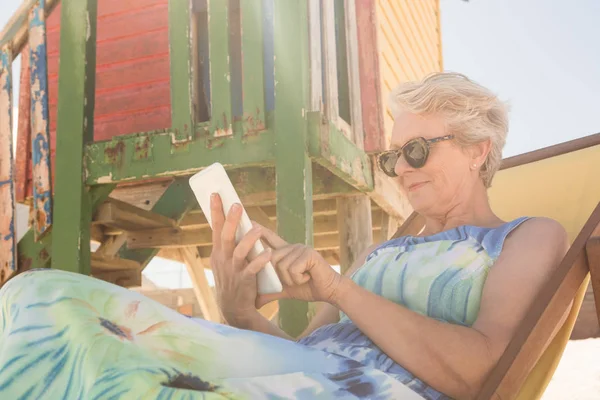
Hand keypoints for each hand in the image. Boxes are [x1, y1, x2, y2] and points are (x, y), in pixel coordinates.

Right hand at [209, 194, 271, 324]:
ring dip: (249, 239)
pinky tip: (268, 253)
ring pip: (239, 252)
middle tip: (237, 204)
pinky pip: (252, 269)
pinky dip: (260, 260)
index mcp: (218, 252)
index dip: (216, 211)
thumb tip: (231, 220)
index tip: (216, 194)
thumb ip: (227, 243)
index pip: (215, 228)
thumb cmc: (231, 279)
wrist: (233, 307)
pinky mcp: (245, 281)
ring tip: (258, 228)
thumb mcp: (223, 260)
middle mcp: (223, 259)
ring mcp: (233, 270)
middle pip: (225, 236)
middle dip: (231, 220)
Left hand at [254, 223, 343, 306]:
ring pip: (282, 266)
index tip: (250, 222)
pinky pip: (293, 269)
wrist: (329, 292)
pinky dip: (299, 279)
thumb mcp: (284, 290)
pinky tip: (308, 277)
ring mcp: (301, 249)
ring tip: (302, 279)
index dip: (260, 231)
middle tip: (294, 280)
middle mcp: (292, 247)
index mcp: (286, 252)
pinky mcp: (309, 254)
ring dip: (291, 279)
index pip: (270, 238)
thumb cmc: (308, 288)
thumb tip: (254, 302)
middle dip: (279, 276)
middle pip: (271, 258)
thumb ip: (269, 292)